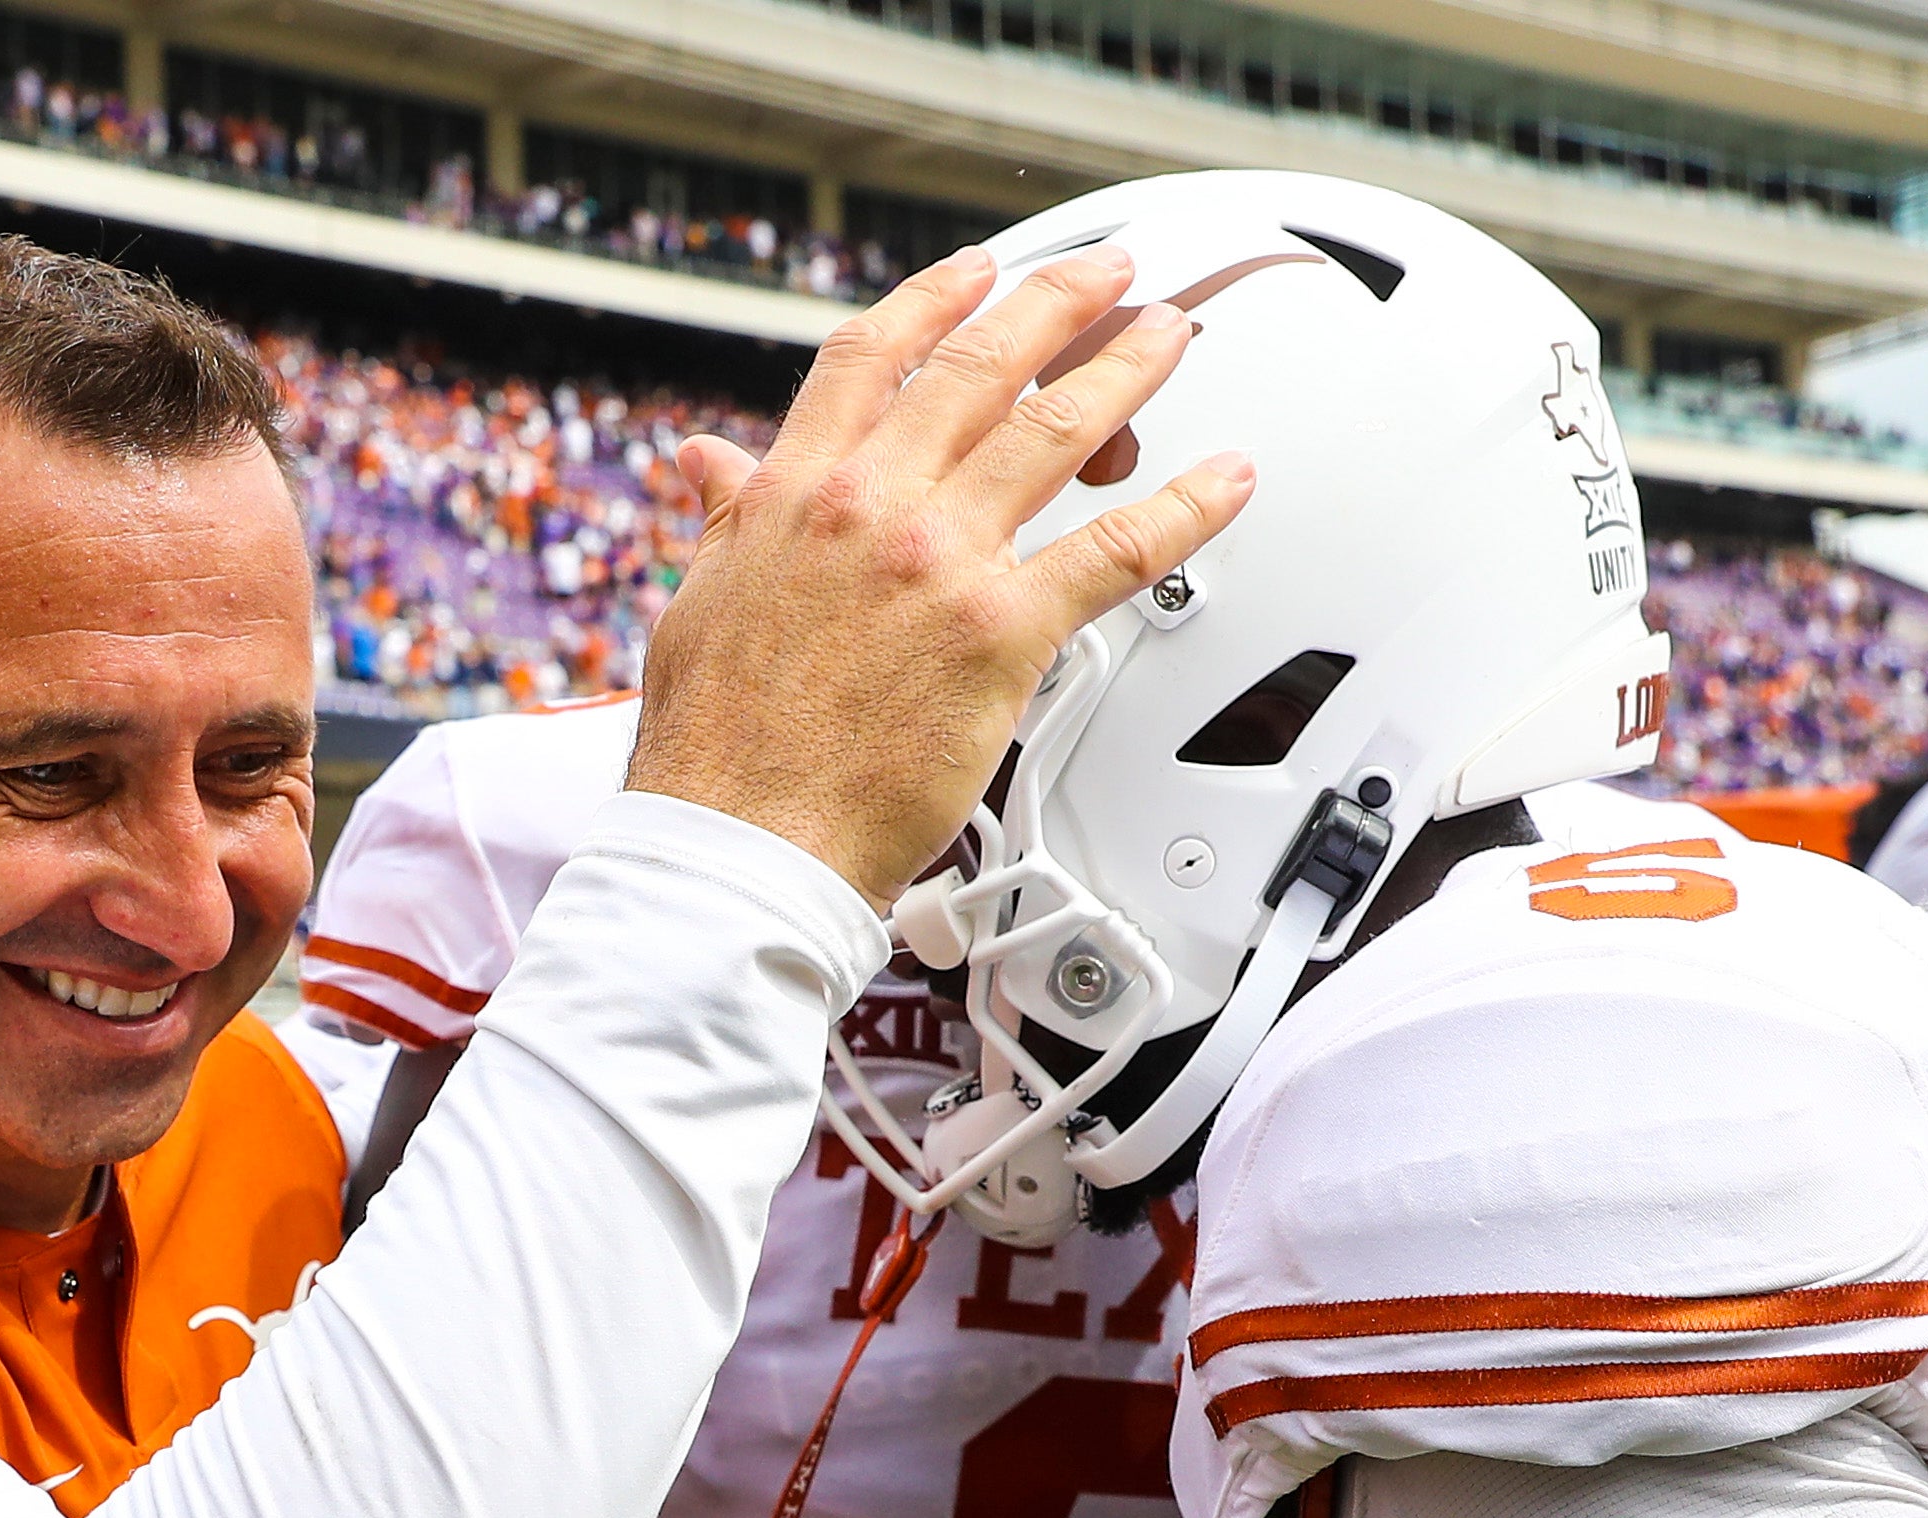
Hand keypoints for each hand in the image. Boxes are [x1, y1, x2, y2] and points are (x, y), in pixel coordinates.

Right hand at [629, 245, 1253, 905]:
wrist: (745, 835)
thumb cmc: (720, 744)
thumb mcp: (700, 599)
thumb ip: (726, 518)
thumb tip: (707, 462)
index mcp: (796, 490)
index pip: (870, 358)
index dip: (934, 301)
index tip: (976, 272)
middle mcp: (874, 505)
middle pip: (981, 369)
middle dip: (1056, 303)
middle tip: (1107, 274)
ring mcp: (943, 562)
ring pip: (1057, 432)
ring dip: (1127, 370)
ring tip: (1169, 337)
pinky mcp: (1002, 632)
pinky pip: (1114, 551)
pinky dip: (1184, 507)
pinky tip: (1227, 482)